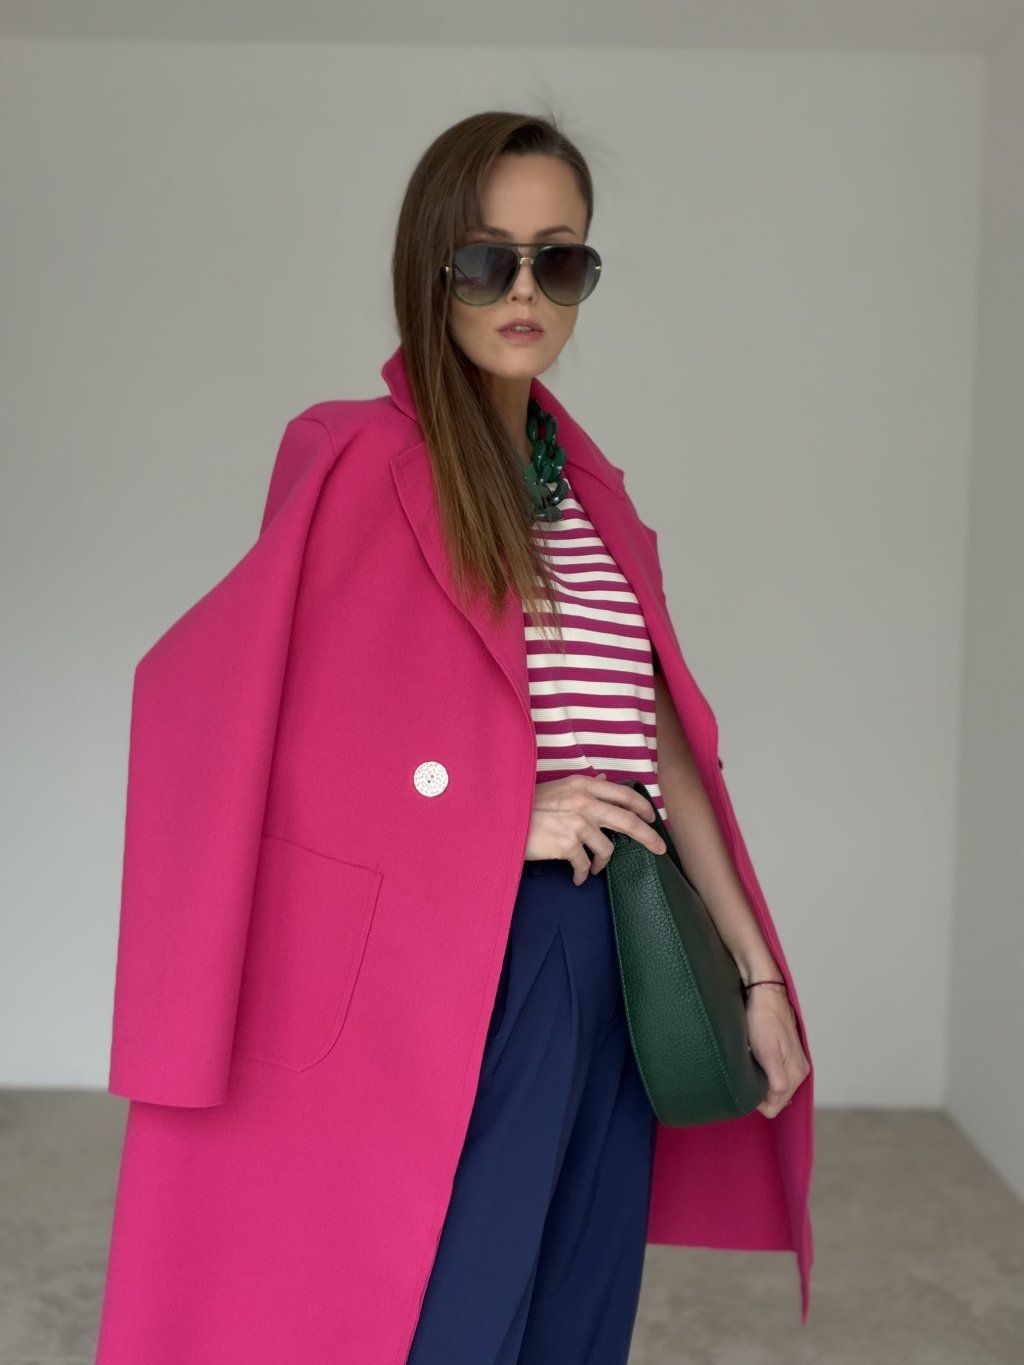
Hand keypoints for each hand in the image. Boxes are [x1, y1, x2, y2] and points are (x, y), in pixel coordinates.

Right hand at [524, 773, 666, 885]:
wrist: (500, 821)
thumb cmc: (526, 806)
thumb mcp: (557, 788)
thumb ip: (583, 786)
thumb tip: (605, 780)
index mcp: (582, 785)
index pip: (623, 795)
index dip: (642, 807)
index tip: (652, 818)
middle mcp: (584, 801)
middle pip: (628, 821)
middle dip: (648, 837)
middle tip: (659, 849)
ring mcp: (577, 823)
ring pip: (607, 849)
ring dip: (601, 863)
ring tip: (591, 868)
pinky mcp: (567, 844)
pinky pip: (584, 865)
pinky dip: (582, 874)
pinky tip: (576, 878)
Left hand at [745, 983, 810, 1117]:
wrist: (764, 990)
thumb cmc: (763, 1019)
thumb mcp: (768, 1054)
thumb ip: (776, 1082)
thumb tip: (773, 1105)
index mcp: (796, 1074)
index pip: (774, 1107)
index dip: (756, 1101)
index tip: (744, 1084)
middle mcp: (799, 1070)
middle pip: (775, 1098)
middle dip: (759, 1091)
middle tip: (745, 1072)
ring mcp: (794, 1061)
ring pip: (774, 1085)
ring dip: (760, 1079)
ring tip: (749, 1061)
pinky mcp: (786, 1052)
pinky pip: (774, 1072)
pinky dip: (762, 1069)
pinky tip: (754, 1056)